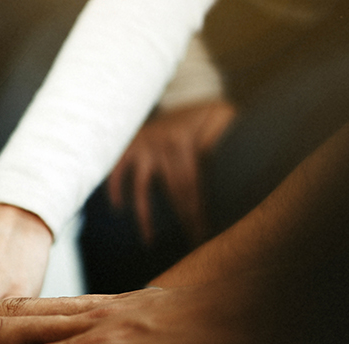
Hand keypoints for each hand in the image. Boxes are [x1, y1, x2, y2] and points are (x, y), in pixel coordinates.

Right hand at [108, 100, 235, 243]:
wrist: (184, 93)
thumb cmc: (208, 116)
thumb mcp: (222, 117)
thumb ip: (224, 137)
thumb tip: (233, 166)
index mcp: (186, 141)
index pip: (191, 185)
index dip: (197, 212)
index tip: (202, 235)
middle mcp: (162, 144)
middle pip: (172, 191)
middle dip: (183, 219)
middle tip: (190, 245)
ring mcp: (143, 145)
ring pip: (142, 187)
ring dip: (144, 216)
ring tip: (149, 241)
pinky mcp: (129, 145)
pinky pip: (117, 171)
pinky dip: (115, 188)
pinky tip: (118, 208)